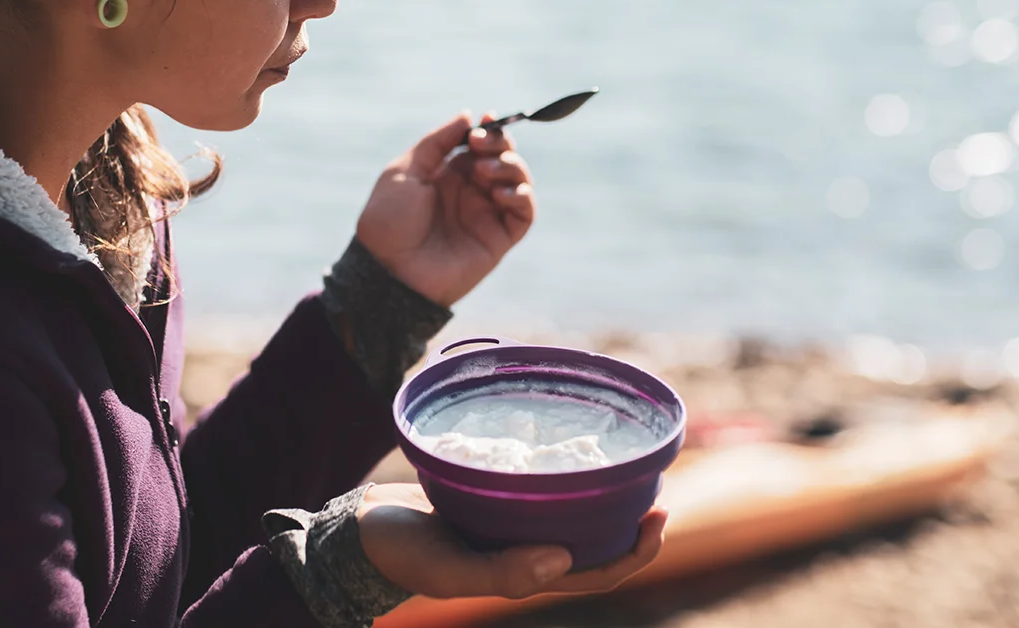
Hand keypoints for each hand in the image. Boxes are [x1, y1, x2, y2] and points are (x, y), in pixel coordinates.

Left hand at [356, 113, 535, 305]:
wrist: (389, 270)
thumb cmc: (389, 221)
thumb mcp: (405, 170)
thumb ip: (437, 142)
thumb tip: (467, 115)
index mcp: (447, 175)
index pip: (480, 146)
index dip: (489, 131)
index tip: (486, 120)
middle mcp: (470, 193)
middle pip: (503, 159)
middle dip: (501, 144)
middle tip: (482, 145)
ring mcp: (485, 215)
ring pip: (519, 182)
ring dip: (511, 167)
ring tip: (485, 172)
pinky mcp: (498, 239)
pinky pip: (524, 214)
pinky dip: (521, 196)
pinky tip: (499, 194)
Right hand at [356, 483, 666, 599]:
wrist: (358, 528)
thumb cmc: (401, 552)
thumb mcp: (447, 568)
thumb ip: (501, 572)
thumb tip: (564, 560)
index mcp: (525, 574)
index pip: (598, 574)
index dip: (636, 552)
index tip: (660, 515)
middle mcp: (525, 550)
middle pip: (595, 542)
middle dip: (631, 518)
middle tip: (658, 478)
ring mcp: (510, 525)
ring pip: (570, 513)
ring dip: (603, 493)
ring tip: (626, 459)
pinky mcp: (492, 498)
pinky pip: (538, 486)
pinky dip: (561, 470)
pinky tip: (570, 443)